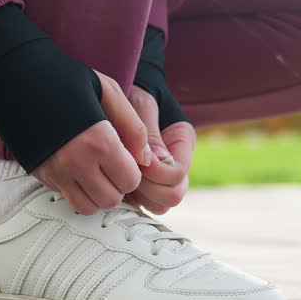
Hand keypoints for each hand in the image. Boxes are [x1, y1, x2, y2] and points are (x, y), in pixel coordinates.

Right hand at [31, 70, 151, 215]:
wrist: (15, 77)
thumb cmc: (66, 79)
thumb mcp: (108, 91)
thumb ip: (133, 126)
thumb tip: (146, 159)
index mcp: (98, 141)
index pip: (130, 181)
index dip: (133, 172)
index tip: (125, 157)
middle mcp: (76, 162)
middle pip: (111, 199)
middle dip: (117, 186)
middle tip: (112, 166)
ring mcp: (55, 172)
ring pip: (88, 207)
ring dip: (97, 194)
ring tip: (96, 173)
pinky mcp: (40, 176)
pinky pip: (66, 199)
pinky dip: (77, 192)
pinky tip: (78, 171)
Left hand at [126, 86, 195, 214]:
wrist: (121, 96)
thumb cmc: (132, 94)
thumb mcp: (140, 104)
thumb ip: (148, 131)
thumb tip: (157, 161)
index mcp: (182, 141)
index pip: (178, 173)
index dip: (156, 172)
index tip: (137, 159)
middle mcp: (177, 163)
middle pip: (173, 195)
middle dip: (148, 187)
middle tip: (129, 168)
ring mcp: (163, 178)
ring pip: (160, 205)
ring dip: (139, 195)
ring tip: (123, 173)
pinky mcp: (146, 186)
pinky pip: (144, 205)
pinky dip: (131, 199)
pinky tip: (119, 180)